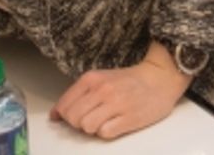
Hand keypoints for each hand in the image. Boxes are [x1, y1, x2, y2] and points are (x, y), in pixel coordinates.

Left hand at [49, 44, 190, 139]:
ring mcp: (116, 104)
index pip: (64, 105)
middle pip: (73, 118)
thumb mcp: (100, 79)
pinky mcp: (129, 118)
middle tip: (90, 119)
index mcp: (92, 79)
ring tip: (103, 121)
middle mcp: (102, 90)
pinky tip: (115, 124)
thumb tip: (55, 115)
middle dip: (78, 124)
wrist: (159, 79)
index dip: (65, 116)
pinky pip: (104, 134)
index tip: (71, 118)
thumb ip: (77, 95)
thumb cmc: (128, 81)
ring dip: (92, 129)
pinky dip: (106, 132)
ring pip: (86, 127)